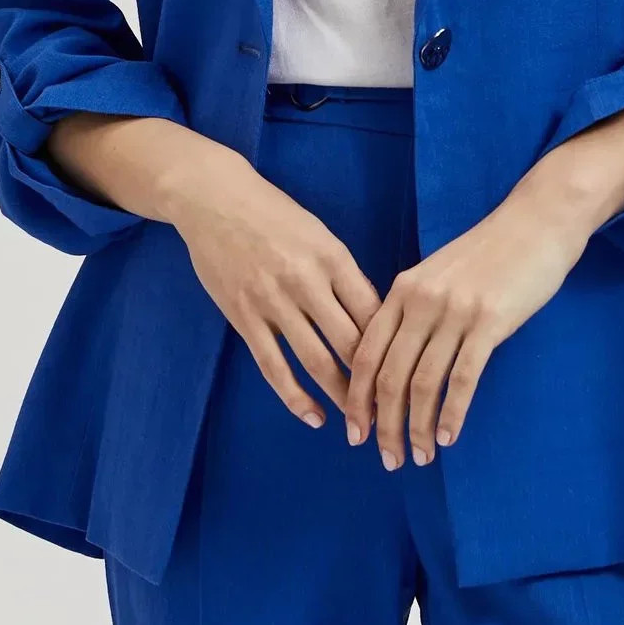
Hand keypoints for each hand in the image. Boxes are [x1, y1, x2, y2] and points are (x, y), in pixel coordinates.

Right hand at [165, 144, 383, 430]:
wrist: (215, 200)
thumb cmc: (274, 215)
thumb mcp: (319, 234)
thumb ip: (345, 275)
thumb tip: (376, 317)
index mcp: (333, 258)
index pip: (374, 313)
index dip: (394, 348)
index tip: (408, 374)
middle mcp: (307, 281)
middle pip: (351, 343)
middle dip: (375, 383)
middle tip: (392, 413)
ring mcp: (273, 302)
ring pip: (316, 361)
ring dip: (341, 397)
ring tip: (359, 424)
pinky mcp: (244, 317)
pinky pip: (274, 366)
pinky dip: (295, 397)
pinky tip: (313, 416)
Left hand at [343, 184, 591, 469]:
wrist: (534, 224)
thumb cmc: (488, 254)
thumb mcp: (437, 274)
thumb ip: (413, 310)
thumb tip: (395, 362)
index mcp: (403, 289)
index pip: (366, 353)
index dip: (357, 399)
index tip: (356, 433)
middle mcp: (421, 301)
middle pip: (389, 376)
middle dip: (384, 424)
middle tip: (388, 459)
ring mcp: (454, 312)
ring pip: (423, 384)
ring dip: (418, 428)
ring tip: (419, 456)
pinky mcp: (489, 322)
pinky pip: (462, 379)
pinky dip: (452, 414)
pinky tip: (449, 437)